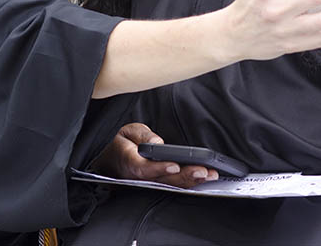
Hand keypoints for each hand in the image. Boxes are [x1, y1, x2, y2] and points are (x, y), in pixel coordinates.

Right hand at [90, 123, 216, 187]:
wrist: (110, 163)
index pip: (143, 168)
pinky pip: (172, 187)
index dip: (159, 168)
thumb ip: (142, 135)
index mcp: (128, 162)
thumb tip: (157, 142)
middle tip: (204, 171)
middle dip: (185, 176)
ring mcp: (148, 185)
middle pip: (163, 180)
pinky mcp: (156, 187)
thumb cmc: (121, 145)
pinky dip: (189, 184)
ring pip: (170, 186)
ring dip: (191, 182)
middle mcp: (139, 179)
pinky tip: (204, 180)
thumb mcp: (127, 132)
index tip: (175, 165)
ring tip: (210, 175)